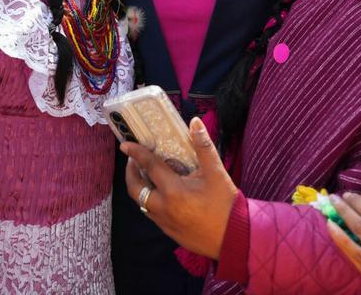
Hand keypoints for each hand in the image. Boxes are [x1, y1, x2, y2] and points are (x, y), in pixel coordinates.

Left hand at [121, 117, 237, 258]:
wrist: (235, 238)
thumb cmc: (226, 204)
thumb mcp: (216, 172)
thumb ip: (203, 146)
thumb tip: (195, 122)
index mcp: (173, 191)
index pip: (149, 166)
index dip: (136, 153)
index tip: (125, 145)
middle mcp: (164, 208)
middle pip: (135, 189)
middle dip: (130, 173)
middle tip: (133, 161)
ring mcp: (165, 222)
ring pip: (142, 204)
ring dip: (139, 189)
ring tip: (146, 176)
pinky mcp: (170, 232)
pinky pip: (152, 215)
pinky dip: (150, 202)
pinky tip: (162, 195)